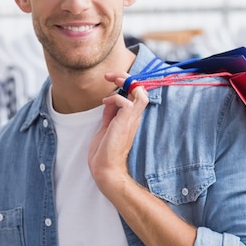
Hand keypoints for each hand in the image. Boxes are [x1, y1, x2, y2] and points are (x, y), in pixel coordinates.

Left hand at [88, 72, 148, 196]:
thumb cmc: (104, 152)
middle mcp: (134, 117)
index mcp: (131, 118)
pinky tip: (105, 103)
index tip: (112, 80)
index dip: (127, 83)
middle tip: (111, 76)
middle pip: (141, 89)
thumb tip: (110, 100)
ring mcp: (131, 120)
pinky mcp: (125, 123)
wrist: (105, 169)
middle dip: (127, 77)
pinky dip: (115, 98)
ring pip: (140, 92)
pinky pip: (126, 102)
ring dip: (126, 82)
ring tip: (112, 82)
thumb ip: (110, 114)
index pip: (137, 94)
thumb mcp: (106, 127)